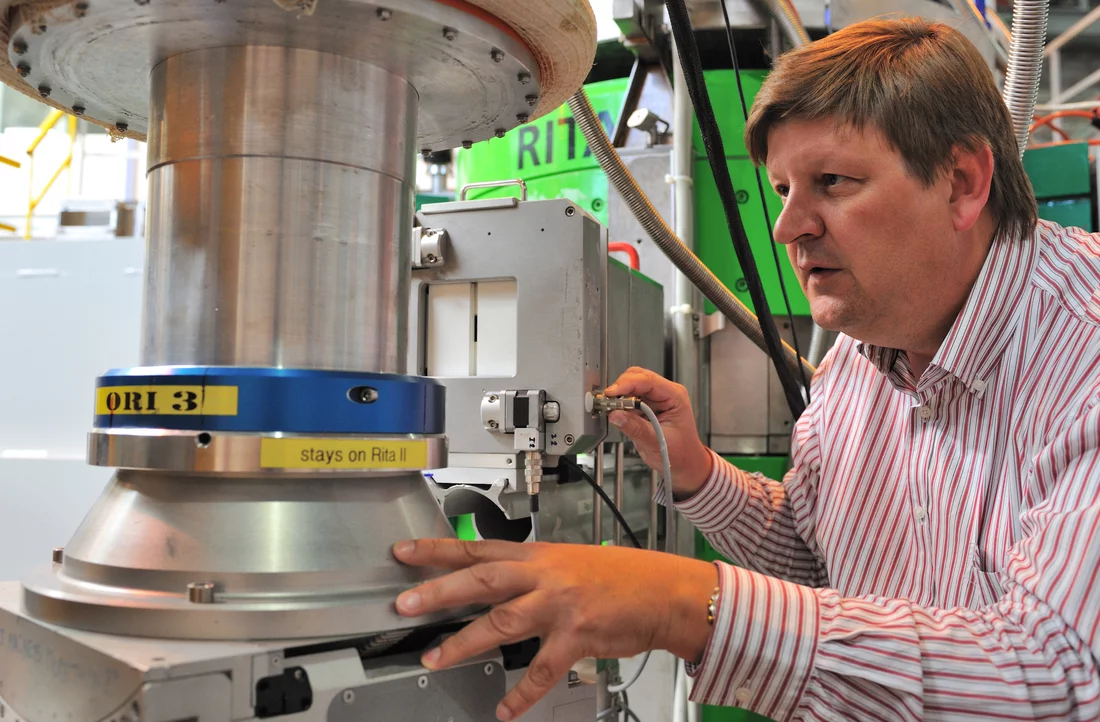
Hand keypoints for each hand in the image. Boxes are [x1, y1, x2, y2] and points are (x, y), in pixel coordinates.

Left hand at [393, 538, 717, 720]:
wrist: (666, 592)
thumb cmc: (621, 578)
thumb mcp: (570, 562)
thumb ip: (533, 573)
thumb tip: (496, 583)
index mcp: (539, 556)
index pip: (479, 548)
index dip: (439, 549)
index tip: (405, 551)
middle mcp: (545, 576)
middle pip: (482, 579)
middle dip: (439, 590)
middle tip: (405, 603)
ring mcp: (560, 605)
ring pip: (503, 621)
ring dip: (465, 642)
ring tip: (436, 658)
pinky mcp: (578, 636)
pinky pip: (543, 669)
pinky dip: (522, 693)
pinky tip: (505, 709)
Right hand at [605, 367, 712, 497]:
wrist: (684, 464)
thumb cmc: (681, 454)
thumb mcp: (658, 443)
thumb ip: (636, 428)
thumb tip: (616, 415)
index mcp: (675, 396)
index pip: (648, 380)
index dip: (627, 384)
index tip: (611, 393)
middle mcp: (665, 393)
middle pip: (637, 377)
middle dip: (620, 388)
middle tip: (607, 402)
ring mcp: (655, 399)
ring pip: (630, 386)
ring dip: (618, 396)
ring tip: (610, 408)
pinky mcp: (645, 407)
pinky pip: (628, 399)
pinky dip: (619, 404)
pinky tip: (615, 412)